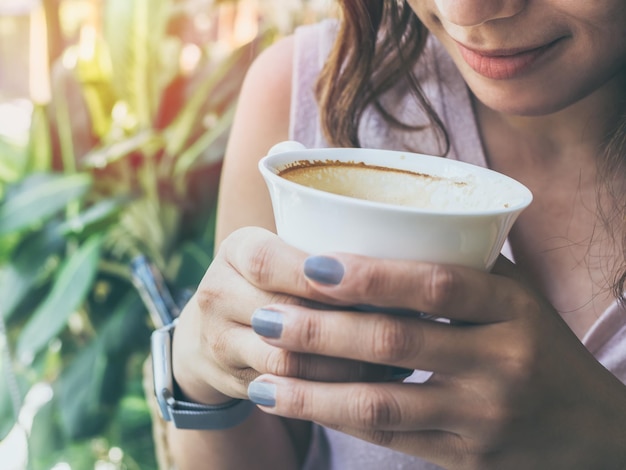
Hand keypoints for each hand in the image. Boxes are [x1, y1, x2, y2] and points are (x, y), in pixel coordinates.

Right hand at [171, 227, 403, 404]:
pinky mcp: (233, 381)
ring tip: (398, 365)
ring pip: (286, 363)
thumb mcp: (284, 251)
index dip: (316, 277)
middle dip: (345, 326)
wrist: (213, 329)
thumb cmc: (273, 280)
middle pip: (282, 315)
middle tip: (404, 331)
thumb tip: (413, 256)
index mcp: (237, 250)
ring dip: (345, 367)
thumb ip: (327, 249)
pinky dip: (329, 393)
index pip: (269, 262)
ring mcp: (219, 341)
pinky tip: (369, 388)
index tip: (369, 288)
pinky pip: (285, 394)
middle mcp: (217, 292)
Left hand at [245, 253, 625, 468]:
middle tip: (263, 317)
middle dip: (318, 330)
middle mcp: (500, 361)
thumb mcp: (516, 296)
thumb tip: (382, 223)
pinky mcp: (466, 459)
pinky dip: (339, 420)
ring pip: (381, 402)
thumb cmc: (538, 346)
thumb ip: (460, 265)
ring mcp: (482, 417)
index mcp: (512, 308)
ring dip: (312, 391)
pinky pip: (390, 438)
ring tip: (261, 378)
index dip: (370, 274)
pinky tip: (300, 407)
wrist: (591, 431)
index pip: (434, 284)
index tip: (311, 265)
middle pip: (394, 341)